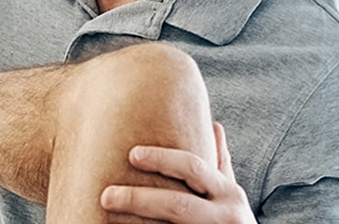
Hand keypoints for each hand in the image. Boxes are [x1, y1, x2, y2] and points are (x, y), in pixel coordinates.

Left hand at [101, 122, 254, 223]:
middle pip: (177, 204)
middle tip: (106, 196)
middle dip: (139, 199)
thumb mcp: (232, 194)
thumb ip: (220, 164)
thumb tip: (214, 125)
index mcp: (229, 193)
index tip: (132, 154)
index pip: (193, 168)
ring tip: (106, 219)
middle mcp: (226, 215)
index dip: (162, 159)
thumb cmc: (232, 222)